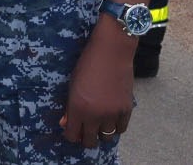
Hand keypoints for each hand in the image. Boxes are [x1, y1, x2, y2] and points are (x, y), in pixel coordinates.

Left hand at [59, 18, 134, 147]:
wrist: (111, 52)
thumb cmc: (87, 65)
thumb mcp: (72, 85)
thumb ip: (69, 106)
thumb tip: (65, 123)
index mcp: (78, 107)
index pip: (72, 135)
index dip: (71, 135)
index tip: (72, 130)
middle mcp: (95, 114)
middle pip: (90, 141)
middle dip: (86, 138)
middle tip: (85, 131)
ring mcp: (112, 113)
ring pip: (107, 137)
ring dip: (101, 132)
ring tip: (99, 123)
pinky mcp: (127, 109)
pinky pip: (121, 129)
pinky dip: (115, 126)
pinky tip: (111, 118)